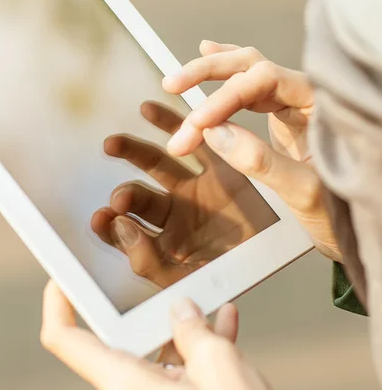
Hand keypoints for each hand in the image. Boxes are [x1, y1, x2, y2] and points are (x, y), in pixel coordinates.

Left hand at [41, 281, 279, 389]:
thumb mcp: (215, 358)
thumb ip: (190, 328)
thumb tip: (181, 311)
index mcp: (124, 385)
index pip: (66, 341)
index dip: (57, 306)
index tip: (62, 283)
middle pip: (116, 347)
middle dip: (145, 319)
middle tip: (169, 297)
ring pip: (150, 362)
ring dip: (178, 339)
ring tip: (212, 316)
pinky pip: (169, 380)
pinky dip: (189, 360)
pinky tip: (221, 332)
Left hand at [92, 101, 276, 287]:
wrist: (288, 256)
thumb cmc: (238, 273)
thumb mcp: (187, 278)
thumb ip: (147, 260)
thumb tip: (118, 227)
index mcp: (165, 243)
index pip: (126, 232)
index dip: (109, 226)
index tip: (101, 218)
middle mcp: (177, 214)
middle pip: (138, 196)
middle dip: (124, 194)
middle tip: (119, 197)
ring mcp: (197, 190)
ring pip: (157, 164)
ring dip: (133, 152)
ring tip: (113, 144)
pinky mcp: (220, 168)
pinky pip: (192, 142)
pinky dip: (171, 125)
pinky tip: (149, 111)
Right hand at [163, 40, 339, 259]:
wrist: (357, 226)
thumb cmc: (344, 212)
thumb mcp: (304, 192)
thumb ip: (261, 162)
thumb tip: (216, 133)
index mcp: (322, 105)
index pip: (264, 82)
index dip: (224, 99)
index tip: (197, 125)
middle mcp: (307, 96)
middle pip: (253, 66)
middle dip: (209, 73)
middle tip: (174, 85)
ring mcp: (294, 104)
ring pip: (248, 71)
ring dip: (210, 73)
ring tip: (177, 81)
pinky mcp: (282, 116)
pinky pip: (251, 85)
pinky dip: (227, 72)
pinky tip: (209, 54)